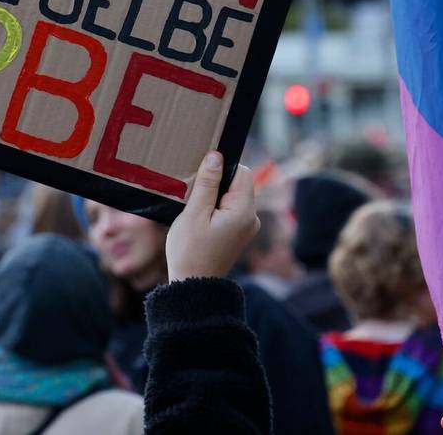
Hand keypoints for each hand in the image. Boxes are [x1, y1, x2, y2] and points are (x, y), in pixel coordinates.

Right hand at [166, 151, 258, 282]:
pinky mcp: (238, 233)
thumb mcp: (194, 213)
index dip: (222, 167)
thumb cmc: (191, 250)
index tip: (201, 174)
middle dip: (215, 182)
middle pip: (237, 183)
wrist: (194, 286)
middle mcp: (251, 217)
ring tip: (194, 208)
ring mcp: (246, 226)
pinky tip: (199, 217)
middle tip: (193, 193)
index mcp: (244, 211)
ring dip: (212, 195)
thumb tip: (216, 156)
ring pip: (231, 195)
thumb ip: (207, 183)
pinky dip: (214, 207)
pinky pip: (229, 209)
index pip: (242, 172)